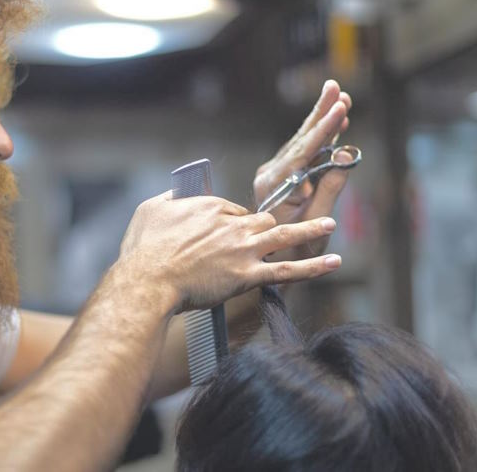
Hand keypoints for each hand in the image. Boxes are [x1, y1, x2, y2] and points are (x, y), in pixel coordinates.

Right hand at [118, 191, 339, 312]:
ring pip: (283, 234)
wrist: (147, 281)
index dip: (232, 222)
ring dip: (309, 228)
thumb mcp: (149, 211)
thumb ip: (167, 200)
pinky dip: (313, 266)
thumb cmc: (143, 249)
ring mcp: (242, 249)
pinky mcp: (248, 275)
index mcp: (209, 206)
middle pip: (259, 219)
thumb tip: (175, 196)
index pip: (231, 209)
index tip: (228, 234)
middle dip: (265, 228)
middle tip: (268, 237)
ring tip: (329, 223)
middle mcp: (231, 223)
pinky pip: (287, 270)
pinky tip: (334, 261)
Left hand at [253, 80, 352, 260]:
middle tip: (336, 88)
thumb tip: (344, 155)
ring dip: (322, 120)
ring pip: (302, 142)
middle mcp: (270, 173)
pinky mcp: (282, 176)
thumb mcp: (315, 223)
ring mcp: (274, 173)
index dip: (324, 129)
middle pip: (300, 138)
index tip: (341, 108)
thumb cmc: (293, 250)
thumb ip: (329, 188)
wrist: (267, 264)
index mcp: (274, 184)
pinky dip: (320, 137)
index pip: (302, 150)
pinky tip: (335, 122)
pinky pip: (303, 152)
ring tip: (340, 97)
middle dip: (321, 113)